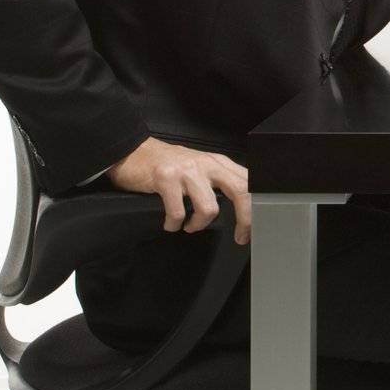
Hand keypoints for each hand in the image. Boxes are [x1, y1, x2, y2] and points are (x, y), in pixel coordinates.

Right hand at [107, 135, 251, 244]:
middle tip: (240, 236)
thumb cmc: (167, 165)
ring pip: (209, 208)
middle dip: (245, 220)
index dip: (256, 207)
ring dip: (199, 224)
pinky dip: (174, 224)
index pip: (249, 183)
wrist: (132, 152)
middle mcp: (207, 164)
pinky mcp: (166, 177)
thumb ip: (220, 182)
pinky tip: (171, 223)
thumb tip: (242, 208)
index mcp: (219, 163)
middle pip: (240, 192)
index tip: (253, 227)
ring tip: (190, 225)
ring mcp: (187, 170)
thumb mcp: (201, 168)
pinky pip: (178, 212)